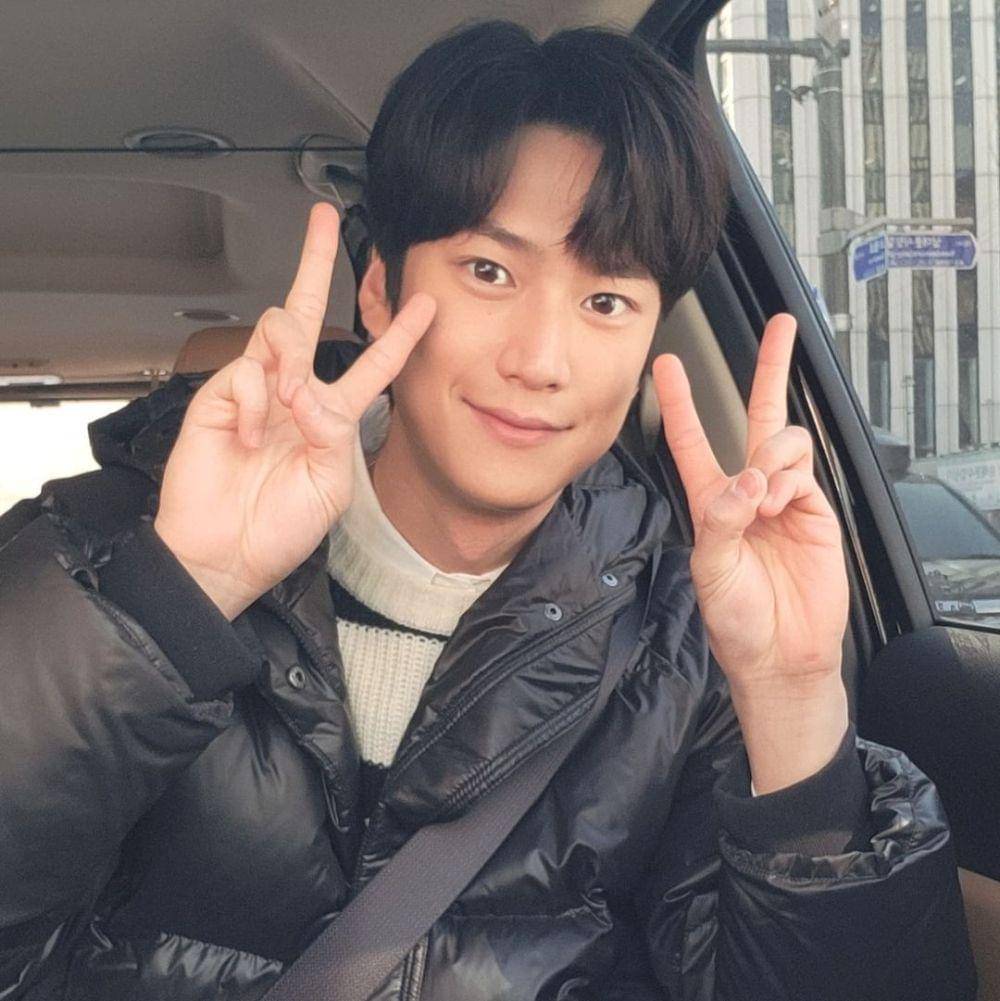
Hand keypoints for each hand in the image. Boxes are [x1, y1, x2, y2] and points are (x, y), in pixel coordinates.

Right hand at [154, 202, 435, 619]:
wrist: (222, 553)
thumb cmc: (278, 529)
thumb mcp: (330, 486)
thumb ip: (333, 433)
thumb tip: (307, 390)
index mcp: (330, 417)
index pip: (371, 365)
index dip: (398, 335)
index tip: (424, 304)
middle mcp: (294, 395)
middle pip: (307, 315)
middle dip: (315, 263)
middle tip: (324, 220)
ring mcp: (256, 392)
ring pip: (277, 331)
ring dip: (289, 360)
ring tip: (287, 402)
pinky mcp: (219, 396)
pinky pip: (244, 372)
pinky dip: (251, 403)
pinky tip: (246, 436)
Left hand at [652, 314, 848, 790]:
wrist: (783, 653)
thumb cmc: (736, 617)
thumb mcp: (712, 569)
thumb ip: (724, 519)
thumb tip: (749, 479)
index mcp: (710, 502)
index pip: (692, 440)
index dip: (680, 401)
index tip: (667, 364)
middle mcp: (746, 491)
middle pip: (756, 417)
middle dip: (769, 369)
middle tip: (781, 326)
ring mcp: (784, 498)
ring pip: (782, 442)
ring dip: (774, 458)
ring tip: (767, 498)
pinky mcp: (814, 510)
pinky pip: (804, 472)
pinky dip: (792, 479)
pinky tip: (782, 504)